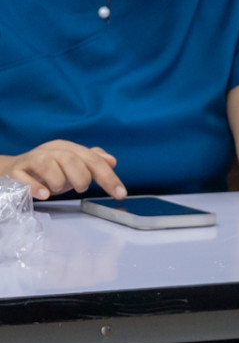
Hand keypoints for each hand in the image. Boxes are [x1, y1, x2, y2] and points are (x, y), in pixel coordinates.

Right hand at [4, 141, 125, 199]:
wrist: (12, 170)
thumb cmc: (48, 171)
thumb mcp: (72, 166)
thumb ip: (92, 162)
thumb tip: (112, 160)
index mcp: (67, 148)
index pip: (93, 160)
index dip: (108, 177)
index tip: (120, 194)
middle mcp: (50, 151)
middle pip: (72, 160)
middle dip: (81, 179)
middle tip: (79, 188)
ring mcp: (31, 160)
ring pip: (49, 167)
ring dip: (58, 183)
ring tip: (55, 189)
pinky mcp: (15, 172)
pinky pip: (25, 179)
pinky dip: (37, 188)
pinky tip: (44, 195)